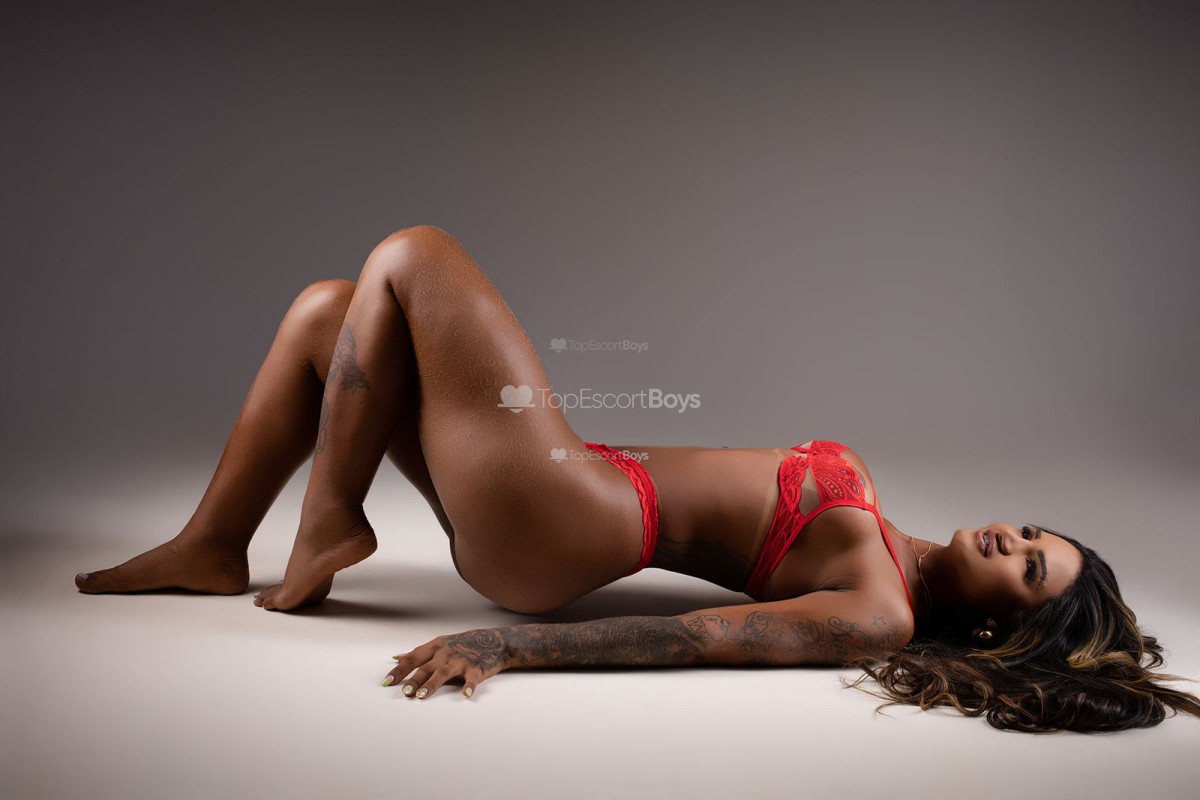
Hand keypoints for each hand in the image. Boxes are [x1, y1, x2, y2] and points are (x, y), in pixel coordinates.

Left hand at [382, 627, 509, 699]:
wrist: (494, 642)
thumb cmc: (463, 644)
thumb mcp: (439, 644)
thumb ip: (419, 653)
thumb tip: (397, 657)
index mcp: (435, 646)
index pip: (413, 658)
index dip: (399, 670)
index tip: (386, 681)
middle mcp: (445, 653)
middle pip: (426, 667)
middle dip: (414, 680)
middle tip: (404, 692)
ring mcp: (461, 661)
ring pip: (443, 673)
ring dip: (432, 684)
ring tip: (422, 695)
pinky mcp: (476, 669)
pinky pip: (472, 678)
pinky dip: (469, 686)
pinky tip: (466, 694)